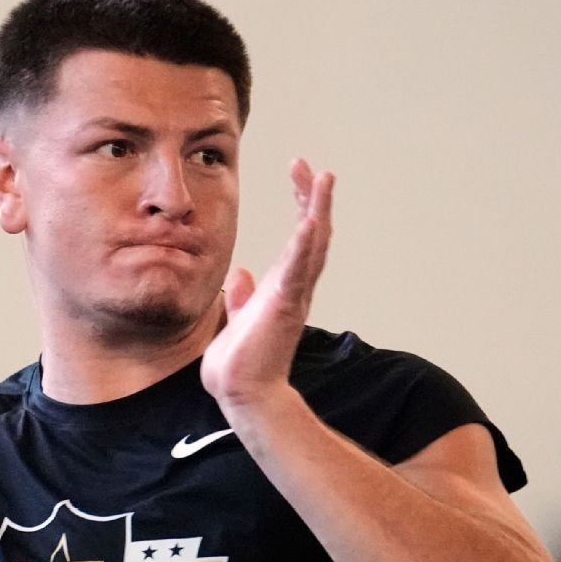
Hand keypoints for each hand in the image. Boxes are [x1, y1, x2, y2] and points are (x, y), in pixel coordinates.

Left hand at [201, 158, 333, 409]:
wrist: (242, 394)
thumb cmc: (240, 365)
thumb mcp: (237, 319)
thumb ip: (242, 297)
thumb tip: (239, 274)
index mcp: (282, 289)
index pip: (298, 239)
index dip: (302, 205)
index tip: (299, 174)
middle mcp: (294, 288)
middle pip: (314, 234)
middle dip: (313, 198)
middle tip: (311, 167)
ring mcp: (292, 295)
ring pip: (313, 244)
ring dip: (318, 209)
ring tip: (323, 178)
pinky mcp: (285, 304)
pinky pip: (299, 268)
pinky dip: (307, 242)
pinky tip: (312, 217)